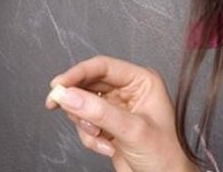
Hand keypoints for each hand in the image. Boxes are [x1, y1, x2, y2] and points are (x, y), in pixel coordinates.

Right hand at [45, 56, 196, 171]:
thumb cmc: (165, 155)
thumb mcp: (132, 130)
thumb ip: (99, 112)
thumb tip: (68, 95)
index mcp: (142, 81)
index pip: (103, 67)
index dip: (78, 73)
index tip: (58, 85)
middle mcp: (129, 91)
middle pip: (89, 84)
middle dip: (77, 101)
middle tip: (57, 105)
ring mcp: (117, 109)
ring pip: (83, 104)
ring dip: (84, 123)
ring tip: (98, 136)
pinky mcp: (108, 126)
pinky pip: (85, 123)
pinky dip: (89, 137)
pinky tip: (105, 146)